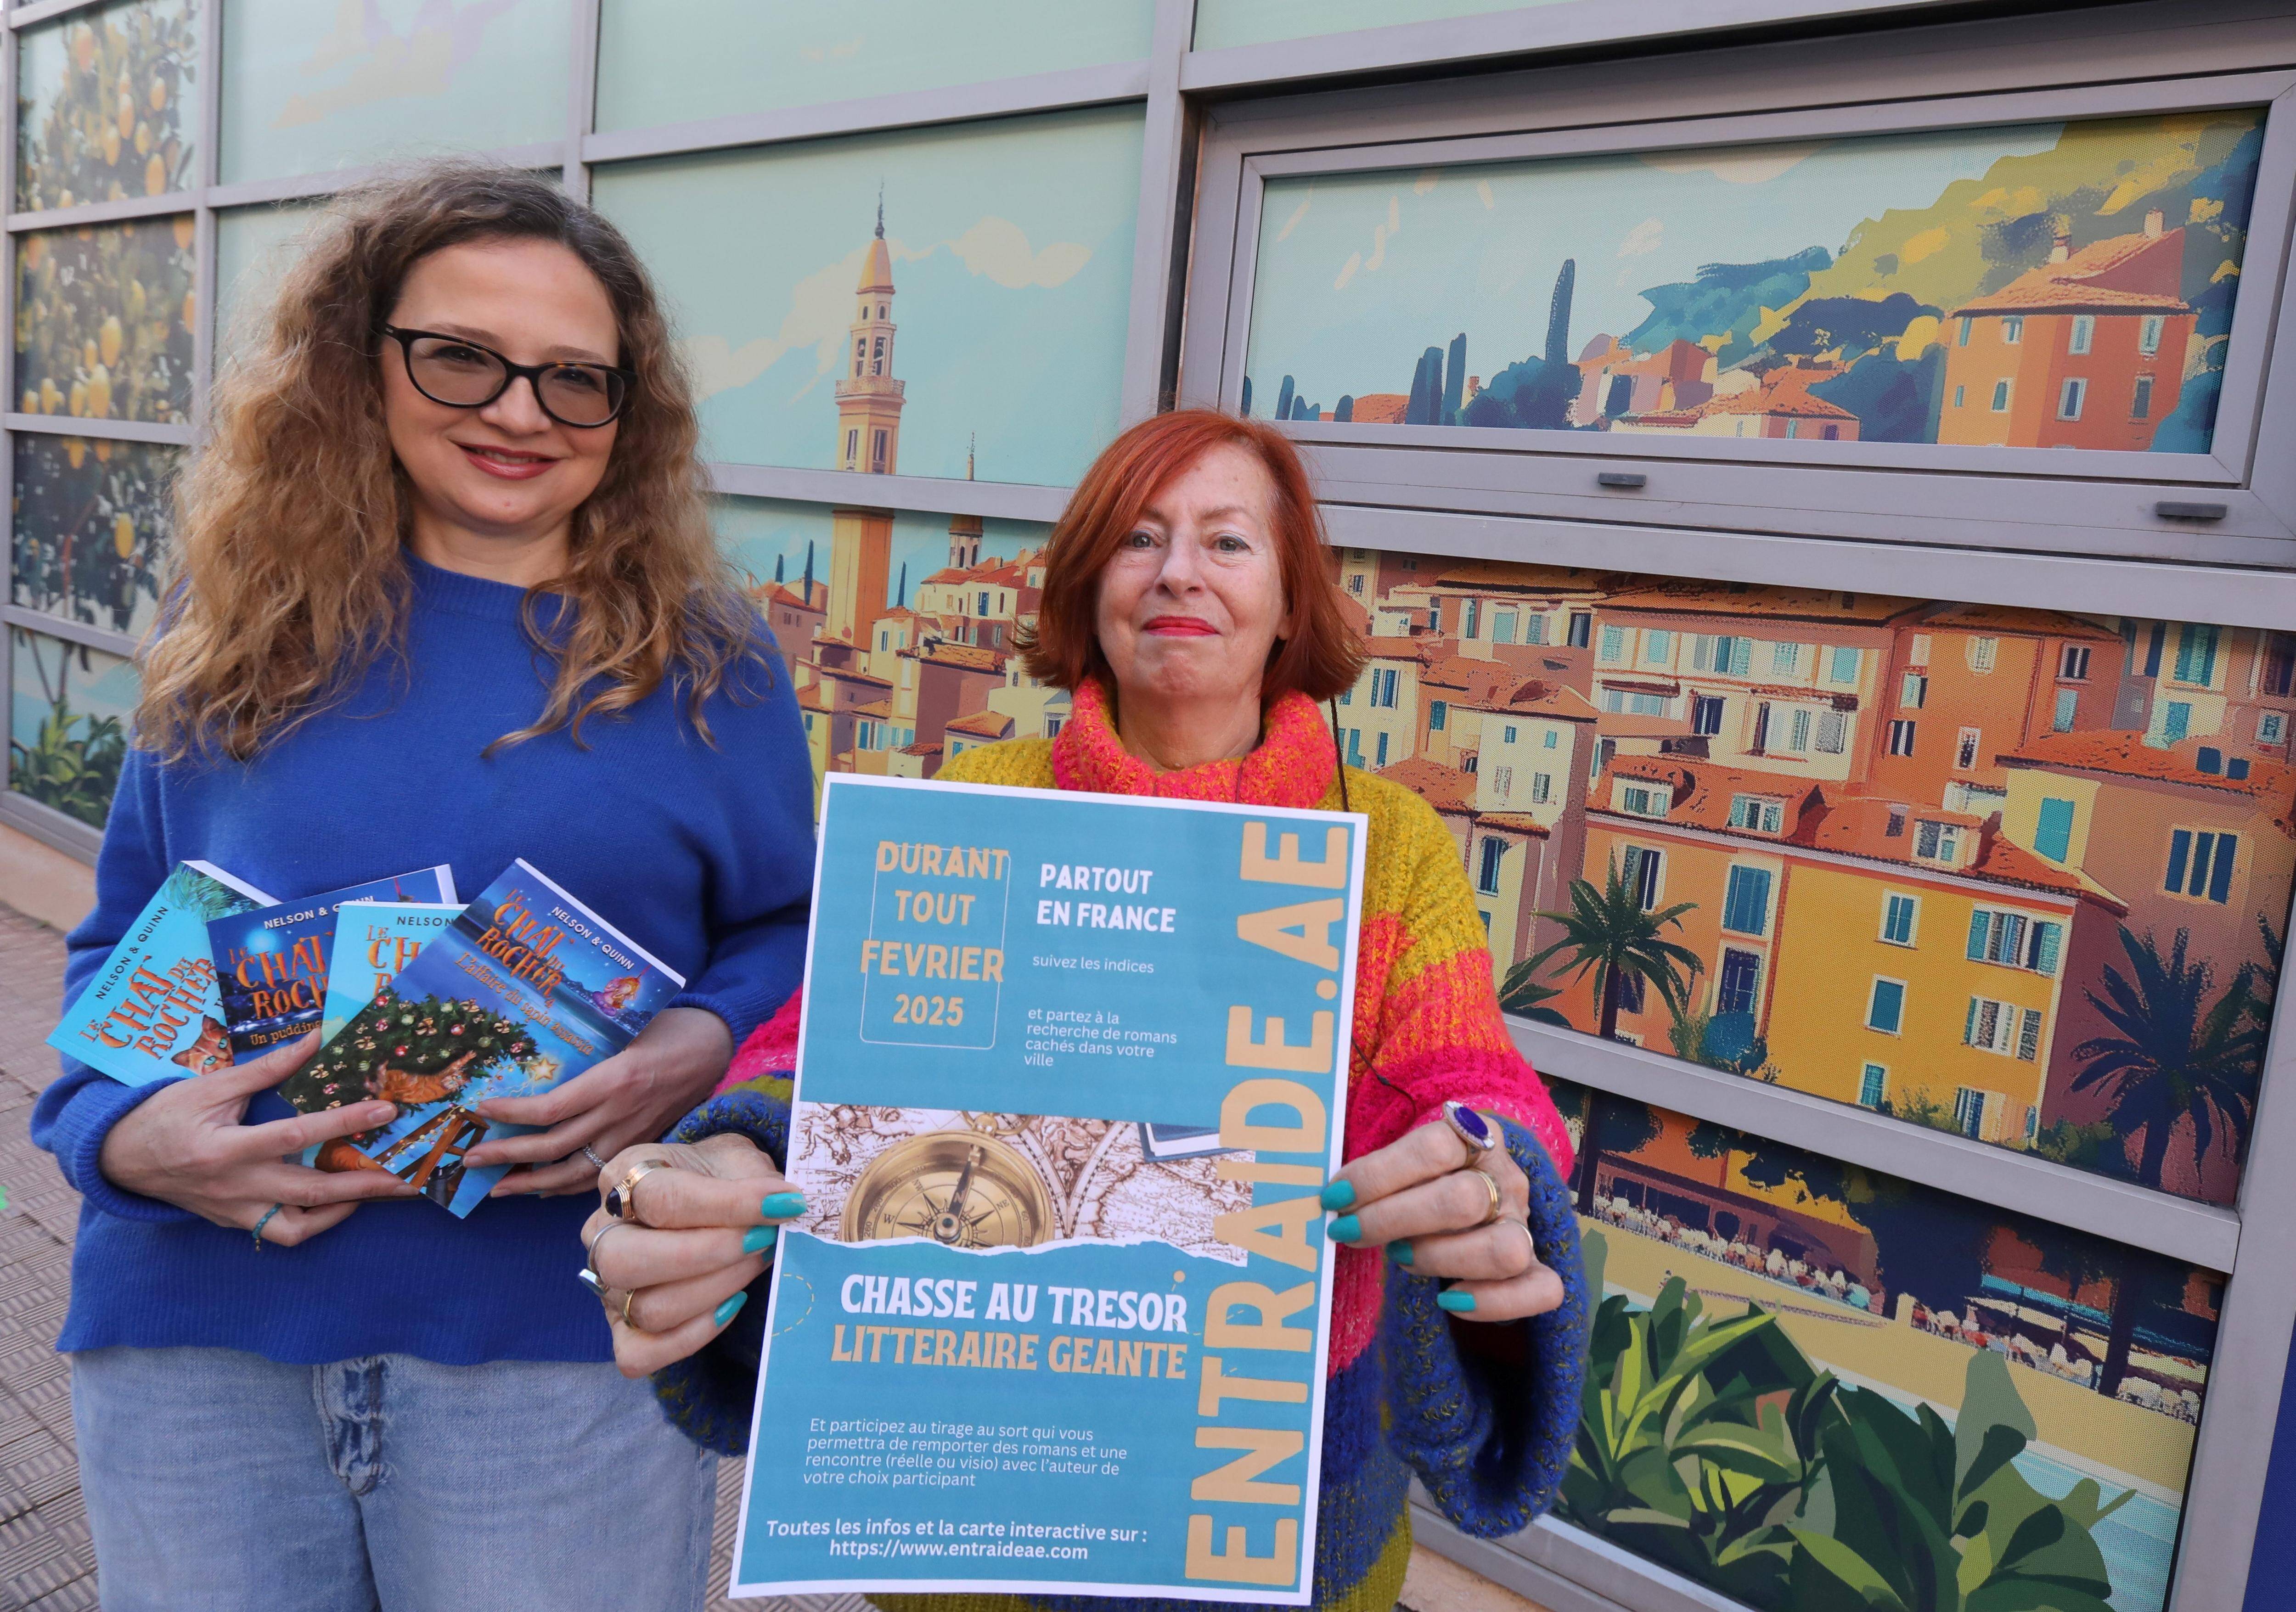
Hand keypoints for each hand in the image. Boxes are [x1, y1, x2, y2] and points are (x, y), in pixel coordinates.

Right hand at [98, 1033, 421, 1243]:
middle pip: (311, 1192)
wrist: (120, 1159)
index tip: (385, 1110)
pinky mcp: (236, 1223)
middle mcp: (236, 1187)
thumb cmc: (165, 1114)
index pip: (297, 1135)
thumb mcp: (211, 1085)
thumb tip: (316, 1038)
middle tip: (411, 1174)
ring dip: (348, 1211)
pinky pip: (283, 1233)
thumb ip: (267, 1068)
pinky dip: (317, 1223)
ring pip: (300, 1226)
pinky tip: (344, 1203)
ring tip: (387, 1191)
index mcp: (226, 1149)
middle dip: (367, 1184)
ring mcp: (236, 1211)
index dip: (344, 1123)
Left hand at [465, 1007, 734, 1195]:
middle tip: (470, 1160)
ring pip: (576, 1174)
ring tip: (496, 1188)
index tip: (480, 1110)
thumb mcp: (626, 1028)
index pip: (553, 1109)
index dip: (513, 1114)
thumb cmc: (669, 1027)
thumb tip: (533, 1059)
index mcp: (616, 1080)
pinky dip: (566, 1187)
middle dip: (508, 1157)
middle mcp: (622, 1114)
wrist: (716, 1045)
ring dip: (532, 1184)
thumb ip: (586, 1049)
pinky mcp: (642, 1143)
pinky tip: (541, 1188)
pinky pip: (599, 1175)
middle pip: (556, 1149)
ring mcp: (633, 1134)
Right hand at [578, 1133, 806, 1376]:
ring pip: (645, 1309)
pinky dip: (691, 1337)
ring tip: (757, 1263)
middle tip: (764, 1239)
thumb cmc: (721, 1176)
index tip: (782, 1203)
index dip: (727, 1205)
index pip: (660, 1199)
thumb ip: (755, 1178)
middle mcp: (602, 1233)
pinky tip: (732, 1306)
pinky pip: (640, 1353)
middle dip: (710, 1255)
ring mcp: (606, 1285)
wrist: (712, 1197)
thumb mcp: (738, 1159)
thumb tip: (784, 1203)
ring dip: (715, 1291)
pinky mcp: (621, 1329)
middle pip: (628, 1261)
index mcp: (624, 1175)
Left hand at [1322, 1110, 1563, 1321]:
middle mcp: (1506, 1178)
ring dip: (1439, 1258)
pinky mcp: (1537, 1266)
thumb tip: (1331, 1202)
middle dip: (1393, 1220)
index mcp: (1476, 1136)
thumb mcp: (1401, 1159)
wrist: (1468, 1187)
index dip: (1378, 1174)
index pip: (1433, 1148)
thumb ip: (1376, 1172)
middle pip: (1462, 1200)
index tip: (1334, 1198)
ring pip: (1503, 1249)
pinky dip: (1494, 1302)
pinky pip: (1541, 1290)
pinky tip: (1449, 1302)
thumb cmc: (1421, 1174)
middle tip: (1349, 1232)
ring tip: (1400, 1258)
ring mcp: (1524, 1224)